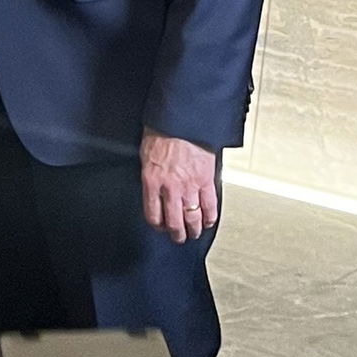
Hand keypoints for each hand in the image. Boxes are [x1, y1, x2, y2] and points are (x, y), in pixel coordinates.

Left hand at [141, 128, 218, 243]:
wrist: (181, 119)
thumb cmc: (162, 131)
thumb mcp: (146, 154)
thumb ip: (150, 174)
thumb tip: (152, 187)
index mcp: (152, 181)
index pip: (153, 214)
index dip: (157, 225)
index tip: (160, 227)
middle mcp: (170, 188)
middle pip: (174, 223)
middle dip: (176, 234)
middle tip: (178, 237)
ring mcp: (190, 186)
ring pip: (192, 218)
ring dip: (193, 230)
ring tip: (193, 233)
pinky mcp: (206, 181)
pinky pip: (210, 206)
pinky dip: (210, 218)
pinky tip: (208, 221)